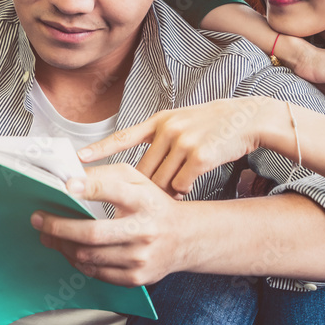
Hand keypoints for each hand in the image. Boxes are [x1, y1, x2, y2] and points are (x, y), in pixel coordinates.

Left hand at [31, 164, 197, 286]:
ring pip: (88, 255)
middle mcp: (144, 230)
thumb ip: (106, 175)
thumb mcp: (137, 180)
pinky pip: (96, 272)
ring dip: (62, 245)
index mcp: (144, 201)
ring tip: (48, 235)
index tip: (64, 186)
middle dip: (58, 226)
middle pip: (92, 233)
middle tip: (39, 218)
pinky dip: (76, 260)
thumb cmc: (153, 204)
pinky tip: (68, 249)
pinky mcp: (135, 278)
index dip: (85, 188)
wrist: (184, 238)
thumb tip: (71, 177)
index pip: (111, 191)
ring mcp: (140, 257)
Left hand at [79, 97, 266, 194]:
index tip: (77, 159)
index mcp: (159, 121)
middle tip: (134, 205)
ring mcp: (183, 142)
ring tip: (166, 199)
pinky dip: (182, 192)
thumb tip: (139, 172)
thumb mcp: (181, 122)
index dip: (99, 149)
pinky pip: (182, 186)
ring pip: (160, 182)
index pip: (123, 137)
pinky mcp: (200, 156)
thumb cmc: (213, 125)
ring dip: (162, 194)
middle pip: (142, 171)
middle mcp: (167, 129)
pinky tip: (186, 191)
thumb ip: (158, 140)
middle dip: (139, 190)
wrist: (247, 119)